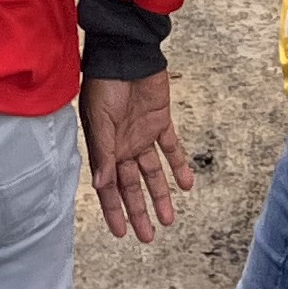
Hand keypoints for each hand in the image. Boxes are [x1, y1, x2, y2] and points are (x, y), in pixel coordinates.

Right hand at [82, 73, 189, 241]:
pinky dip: (179, 165)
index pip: (109, 187)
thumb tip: (101, 185)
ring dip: (161, 194)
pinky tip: (187, 184)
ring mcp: (142, 134)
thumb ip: (103, 153)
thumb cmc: (105, 82)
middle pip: (132, 185)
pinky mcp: (160, 121)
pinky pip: (172, 148)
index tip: (122, 234)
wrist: (126, 52)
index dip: (115, 211)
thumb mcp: (100, 120)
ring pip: (153, 172)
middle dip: (139, 211)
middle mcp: (123, 145)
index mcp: (105, 147)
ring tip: (170, 219)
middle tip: (149, 236)